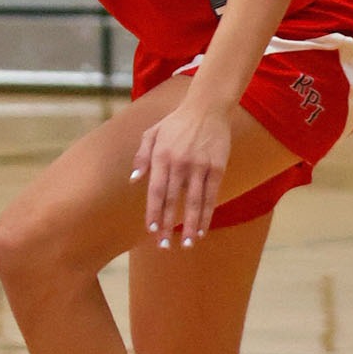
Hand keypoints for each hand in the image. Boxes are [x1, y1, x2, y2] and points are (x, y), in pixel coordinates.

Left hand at [131, 98, 231, 244]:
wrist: (207, 108)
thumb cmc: (175, 123)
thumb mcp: (150, 134)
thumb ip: (141, 157)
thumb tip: (134, 180)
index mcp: (162, 157)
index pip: (156, 191)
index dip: (154, 212)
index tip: (151, 230)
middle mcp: (180, 164)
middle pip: (173, 200)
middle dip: (168, 224)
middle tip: (164, 245)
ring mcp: (201, 166)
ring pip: (195, 201)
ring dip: (191, 224)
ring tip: (188, 244)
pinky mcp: (218, 166)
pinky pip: (212, 194)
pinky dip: (208, 212)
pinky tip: (203, 227)